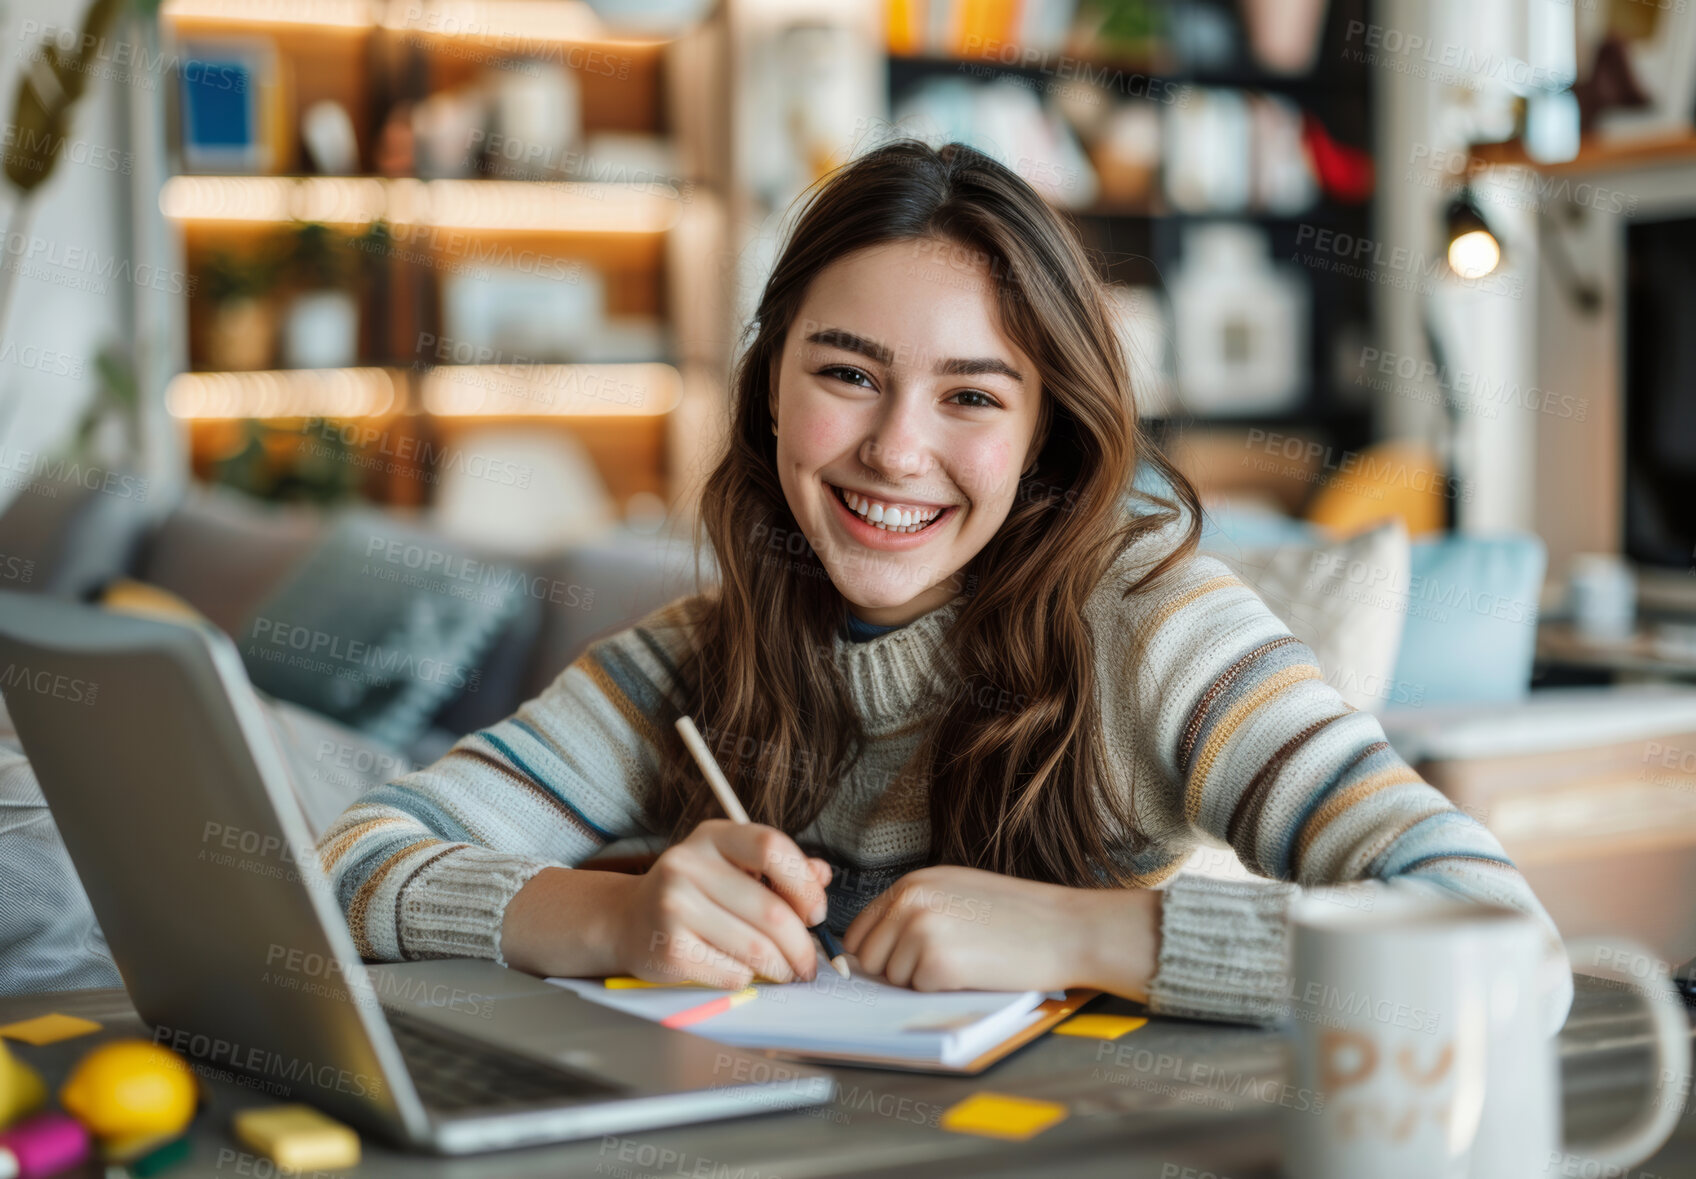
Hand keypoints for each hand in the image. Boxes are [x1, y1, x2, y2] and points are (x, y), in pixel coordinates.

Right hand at [609, 820, 831, 988]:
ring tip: (784, 971)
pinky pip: (732, 972)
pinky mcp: (668, 948)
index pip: (772, 847)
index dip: (804, 884)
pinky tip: (742, 972)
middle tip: (808, 964)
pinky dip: (748, 978)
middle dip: (801, 945)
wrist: (627, 920)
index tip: (815, 913)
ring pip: (756, 948)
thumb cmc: (691, 894)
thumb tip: (822, 875)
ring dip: (781, 968)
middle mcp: (688, 864)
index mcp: (713, 836)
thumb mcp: (731, 867)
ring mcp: (674, 905)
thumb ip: (778, 870)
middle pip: (771, 910)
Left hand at [841, 866, 1160, 997]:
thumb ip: (913, 913)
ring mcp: (920, 929)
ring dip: (923, 981)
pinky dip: (943, 991)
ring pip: (893, 979)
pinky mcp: (937, 961)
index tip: (901, 963)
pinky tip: (975, 972)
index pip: (860, 931)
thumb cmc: (1020, 917)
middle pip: (869, 959)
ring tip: (967, 961)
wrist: (1068, 928)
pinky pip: (919, 991)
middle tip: (945, 962)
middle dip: (897, 970)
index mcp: (913, 883)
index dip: (876, 955)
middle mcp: (910, 900)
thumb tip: (870, 952)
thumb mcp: (957, 895)